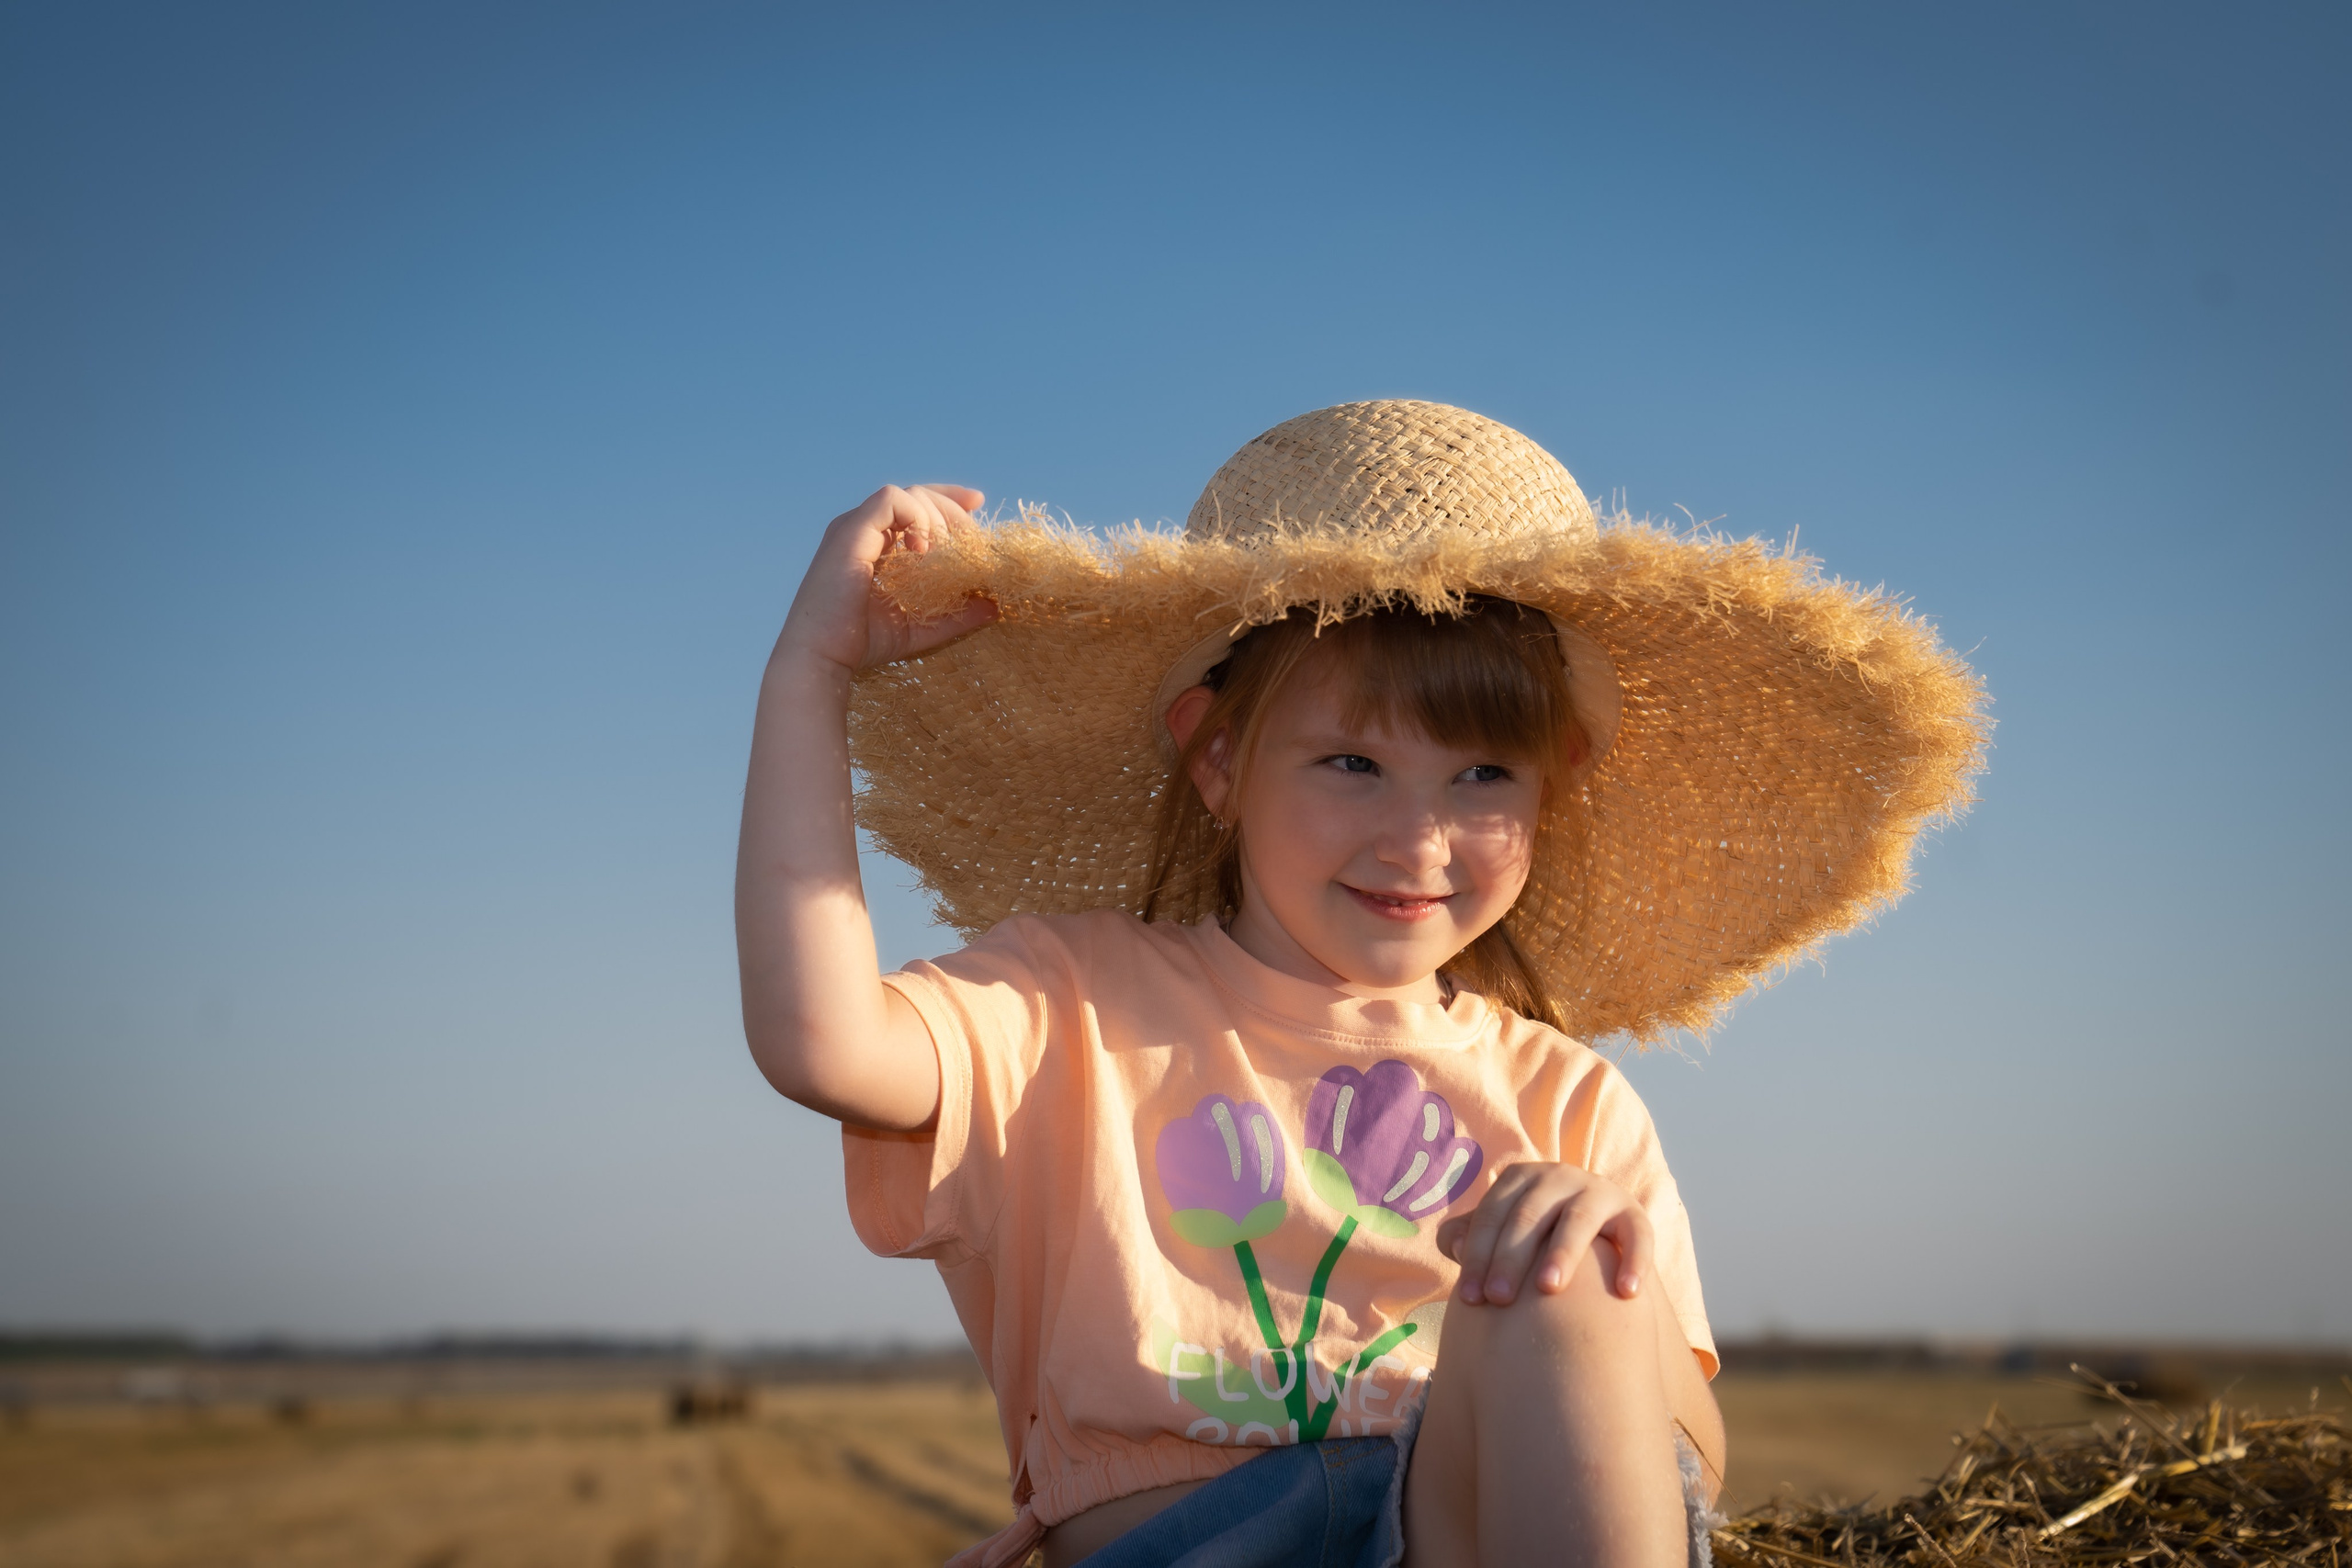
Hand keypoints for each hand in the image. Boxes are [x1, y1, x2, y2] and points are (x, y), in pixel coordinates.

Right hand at [776, 484, 997, 674]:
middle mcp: (864, 529)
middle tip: (973, 542)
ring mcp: (855, 526)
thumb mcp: (922, 627)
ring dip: (939, 518)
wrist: (823, 656)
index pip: (916, 505)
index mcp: (876, 543)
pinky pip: (891, 499)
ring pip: (910, 494)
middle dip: (954, 511)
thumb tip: (994, 606)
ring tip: (945, 555)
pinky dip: (916, 518)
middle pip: (919, 495)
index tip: (978, 504)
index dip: (950, 499)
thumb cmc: (863, 643)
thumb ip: (957, 615)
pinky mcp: (851, 529)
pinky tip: (923, 550)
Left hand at [1435, 1162, 1651, 1307]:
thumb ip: (1469, 1238)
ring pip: (1578, 1219)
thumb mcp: (1500, 1233)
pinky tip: (1626, 1293)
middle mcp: (1558, 1177)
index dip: (1477, 1255)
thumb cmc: (1531, 1238)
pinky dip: (1634, 1261)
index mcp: (1519, 1179)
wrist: (1592, 1232)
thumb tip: (1455, 1246)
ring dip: (1563, 1252)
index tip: (1469, 1299)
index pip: (1492, 1215)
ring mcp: (1597, 1192)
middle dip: (1510, 1258)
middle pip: (1529, 1216)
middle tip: (1498, 1299)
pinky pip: (1637, 1234)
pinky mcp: (1633, 1213)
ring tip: (1548, 1289)